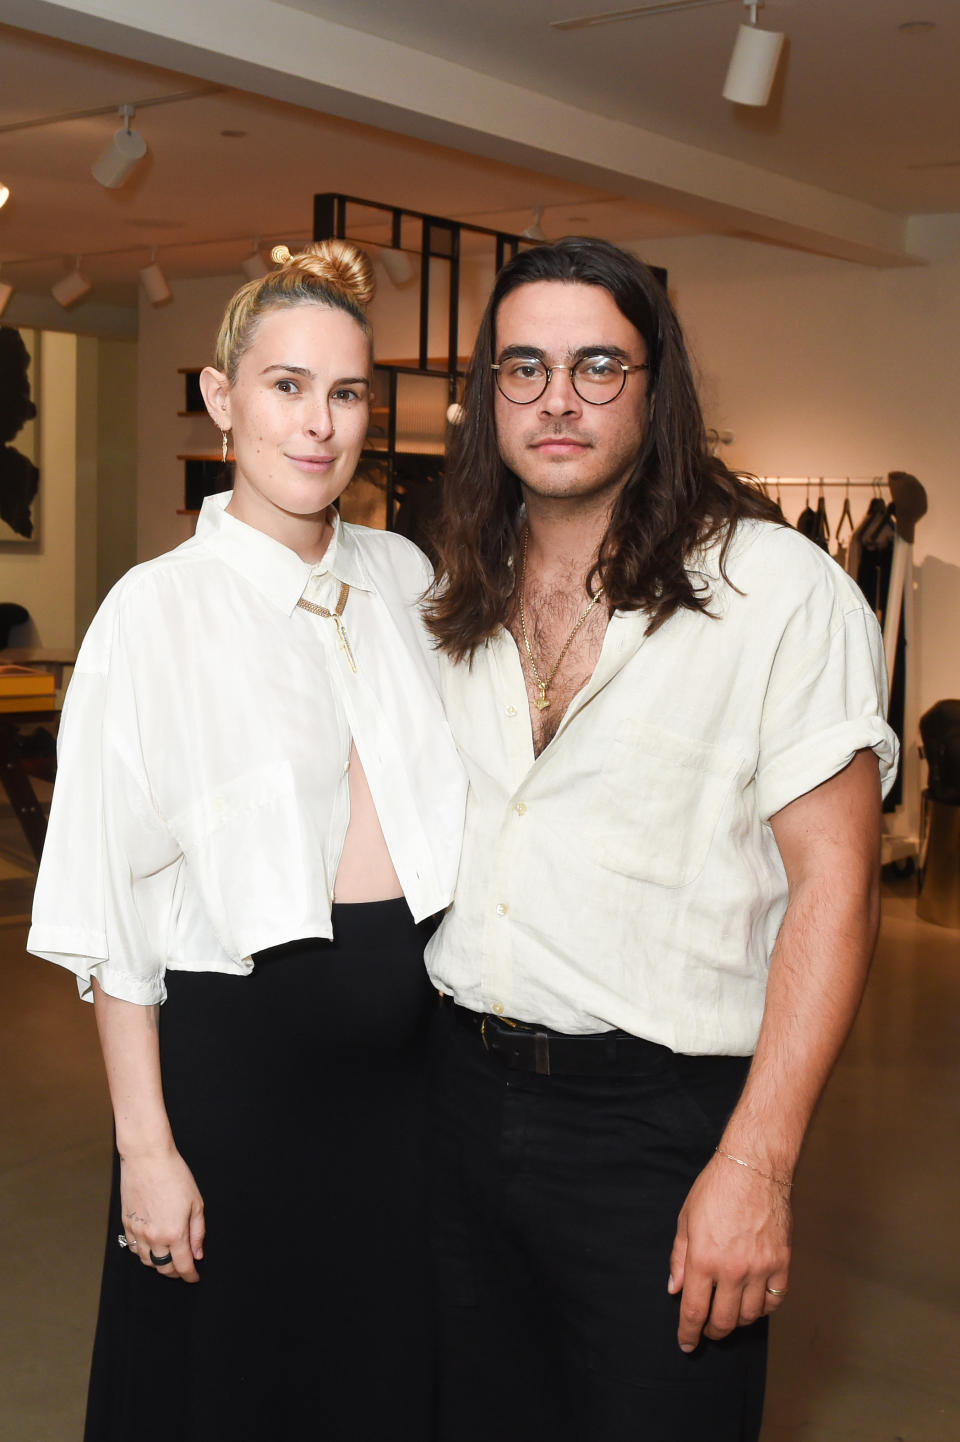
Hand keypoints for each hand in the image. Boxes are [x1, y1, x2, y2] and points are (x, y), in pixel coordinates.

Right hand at [119, 1146, 204, 1282]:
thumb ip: (197, 1232)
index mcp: (174, 1233)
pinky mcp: (126, 1224)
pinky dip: (143, 1253)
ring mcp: (138, 1232)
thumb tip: (198, 1253)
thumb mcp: (196, 1203)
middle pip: (164, 1268)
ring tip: (168, 1258)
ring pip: (147, 1261)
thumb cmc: (174, 1175)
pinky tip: (151, 1246)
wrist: (147, 1159)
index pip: (183, 1266)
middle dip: (175, 1272)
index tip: (194, 1277)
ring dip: (159, 1264)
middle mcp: (154, 1237)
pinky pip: (134, 1248)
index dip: (190, 1276)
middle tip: (183, 1268)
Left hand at [667, 1151, 791, 1350]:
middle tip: (708, 1330)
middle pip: (724, 1321)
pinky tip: (754, 1301)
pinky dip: (763, 1308)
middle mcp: (733, 1269)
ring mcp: (761, 1268)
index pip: (695, 1310)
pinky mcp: (782, 1262)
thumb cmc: (716, 1188)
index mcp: (704, 1258)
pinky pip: (775, 1300)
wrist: (754, 1167)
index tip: (687, 1344)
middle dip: (713, 1331)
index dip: (689, 1332)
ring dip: (738, 1321)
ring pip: (751, 1315)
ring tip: (730, 1313)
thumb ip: (679, 1257)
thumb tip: (675, 1289)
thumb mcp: (686, 1219)